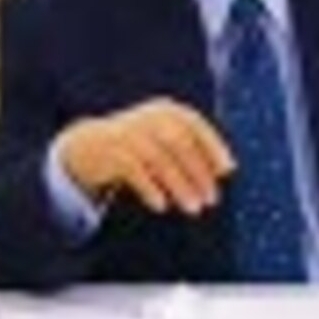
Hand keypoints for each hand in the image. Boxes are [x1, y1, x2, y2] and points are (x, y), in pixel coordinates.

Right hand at [57, 97, 234, 215]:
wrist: (90, 145)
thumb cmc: (140, 145)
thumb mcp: (165, 138)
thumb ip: (191, 148)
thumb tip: (224, 170)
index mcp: (167, 110)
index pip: (195, 124)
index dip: (213, 145)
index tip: (228, 169)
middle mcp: (149, 117)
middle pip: (179, 143)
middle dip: (199, 171)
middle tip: (212, 198)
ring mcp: (130, 133)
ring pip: (160, 159)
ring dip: (180, 185)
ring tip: (193, 208)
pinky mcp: (113, 152)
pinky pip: (135, 171)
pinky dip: (150, 188)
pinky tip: (162, 205)